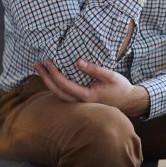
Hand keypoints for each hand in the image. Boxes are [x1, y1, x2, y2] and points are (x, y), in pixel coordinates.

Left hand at [33, 58, 149, 116]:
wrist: (129, 102)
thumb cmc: (121, 88)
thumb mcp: (111, 76)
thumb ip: (94, 69)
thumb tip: (78, 62)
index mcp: (87, 96)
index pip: (65, 85)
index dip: (55, 73)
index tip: (48, 62)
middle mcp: (81, 103)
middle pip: (56, 91)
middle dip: (45, 77)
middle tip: (36, 65)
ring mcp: (80, 104)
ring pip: (58, 95)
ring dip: (48, 82)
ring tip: (41, 70)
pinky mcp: (81, 102)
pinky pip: (64, 95)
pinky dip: (55, 86)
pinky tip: (52, 78)